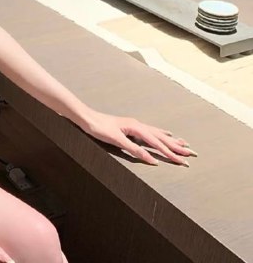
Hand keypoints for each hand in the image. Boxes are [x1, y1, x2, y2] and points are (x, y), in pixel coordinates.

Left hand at [82, 109, 196, 165]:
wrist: (87, 117)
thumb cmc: (99, 128)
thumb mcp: (117, 141)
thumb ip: (135, 150)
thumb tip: (152, 160)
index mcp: (137, 129)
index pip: (158, 144)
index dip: (171, 154)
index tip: (184, 162)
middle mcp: (139, 125)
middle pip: (162, 138)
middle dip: (177, 147)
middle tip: (193, 154)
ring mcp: (136, 125)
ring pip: (159, 134)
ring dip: (172, 140)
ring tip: (185, 144)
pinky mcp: (132, 126)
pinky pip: (152, 131)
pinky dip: (162, 134)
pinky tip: (166, 133)